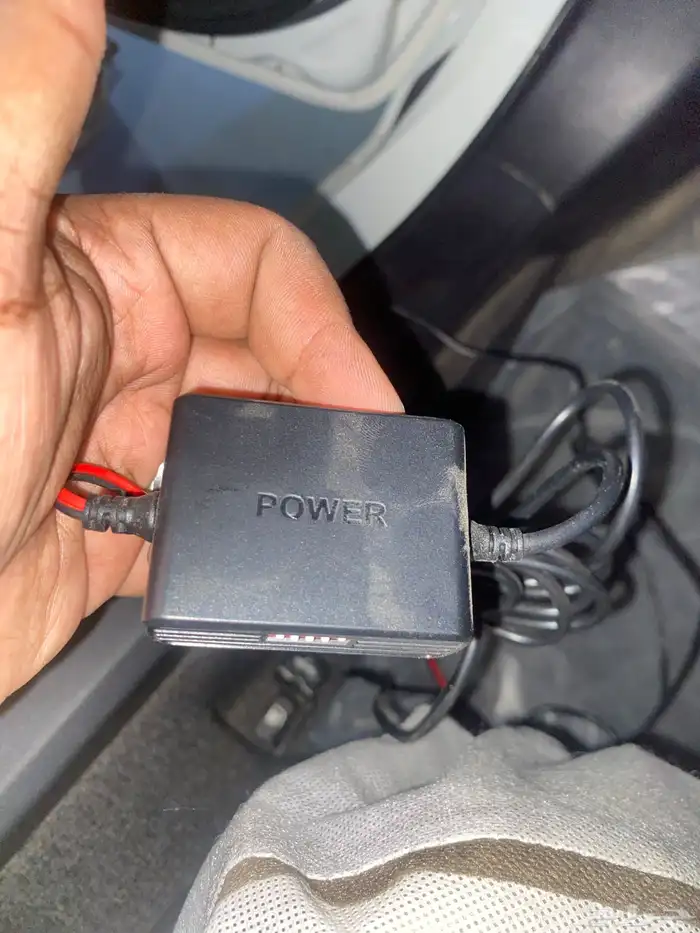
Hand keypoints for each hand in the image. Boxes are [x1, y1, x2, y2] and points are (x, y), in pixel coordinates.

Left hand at [0, 0, 400, 702]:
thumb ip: (27, 121)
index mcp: (103, 277)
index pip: (256, 268)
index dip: (324, 325)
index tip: (364, 400)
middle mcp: (121, 355)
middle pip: (271, 358)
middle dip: (325, 406)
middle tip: (360, 469)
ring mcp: (125, 445)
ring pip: (252, 444)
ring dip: (294, 477)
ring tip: (324, 519)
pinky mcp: (124, 527)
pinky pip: (216, 521)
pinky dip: (248, 539)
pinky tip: (260, 557)